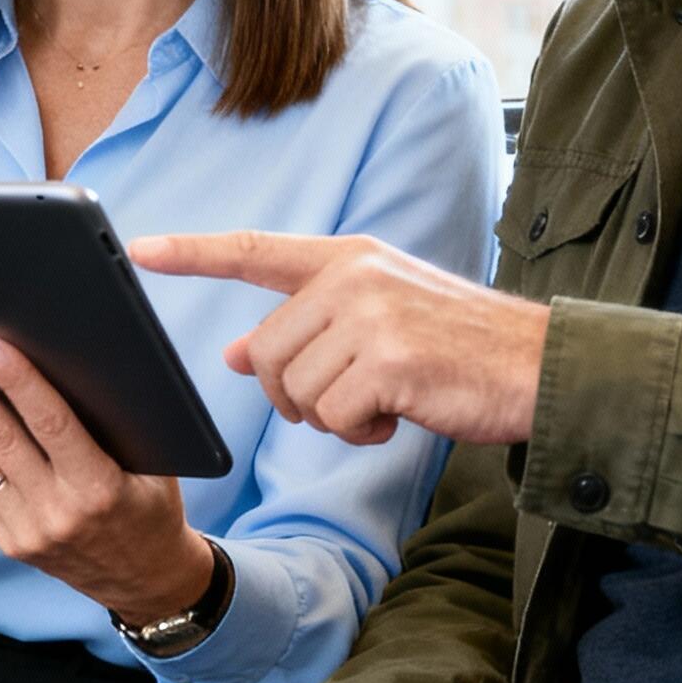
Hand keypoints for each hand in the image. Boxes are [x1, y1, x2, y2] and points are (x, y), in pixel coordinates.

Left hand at [0, 336, 213, 621]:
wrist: (144, 580)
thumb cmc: (150, 507)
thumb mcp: (155, 467)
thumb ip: (113, 425)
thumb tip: (67, 360)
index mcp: (100, 488)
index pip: (51, 424)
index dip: (17, 382)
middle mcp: (58, 511)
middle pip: (0, 439)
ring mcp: (26, 530)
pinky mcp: (7, 540)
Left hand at [132, 231, 548, 445]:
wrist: (540, 366)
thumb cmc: (461, 349)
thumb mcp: (379, 322)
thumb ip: (310, 328)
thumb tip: (237, 354)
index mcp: (349, 258)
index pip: (255, 251)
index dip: (193, 252)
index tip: (140, 250)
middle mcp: (353, 276)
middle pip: (269, 352)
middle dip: (298, 395)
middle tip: (352, 401)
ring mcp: (370, 315)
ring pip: (298, 390)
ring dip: (335, 417)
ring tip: (386, 403)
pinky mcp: (388, 360)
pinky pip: (333, 416)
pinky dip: (361, 432)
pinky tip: (400, 415)